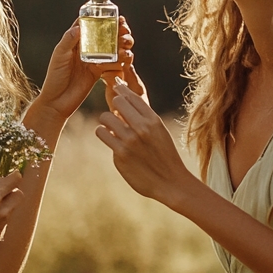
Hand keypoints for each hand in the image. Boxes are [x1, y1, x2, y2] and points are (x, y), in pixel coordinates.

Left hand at [34, 17, 137, 123]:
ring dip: (117, 44)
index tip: (108, 13)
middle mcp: (83, 49)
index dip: (96, 18)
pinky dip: (117, 59)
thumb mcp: (59, 56)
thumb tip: (79, 25)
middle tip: (122, 28)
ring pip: (108, 48)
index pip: (85, 25)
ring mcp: (92, 60)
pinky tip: (124, 58)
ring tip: (125, 42)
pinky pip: (110, 63)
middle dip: (112, 30)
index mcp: (73, 42)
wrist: (57, 102)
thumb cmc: (54, 78)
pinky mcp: (98, 72)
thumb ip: (68, 41)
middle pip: (100, 35)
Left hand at [95, 78, 196, 206]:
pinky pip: (102, 133)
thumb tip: (124, 98)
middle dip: (114, 106)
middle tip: (117, 115)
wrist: (171, 182)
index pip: (132, 96)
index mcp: (154, 120)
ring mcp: (130, 141)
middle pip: (117, 102)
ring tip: (112, 129)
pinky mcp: (120, 154)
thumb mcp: (160, 132)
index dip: (122, 91)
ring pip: (105, 117)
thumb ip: (144, 117)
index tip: (117, 90)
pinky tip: (111, 139)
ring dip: (106, 122)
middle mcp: (142, 128)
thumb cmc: (164, 156)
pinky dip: (104, 134)